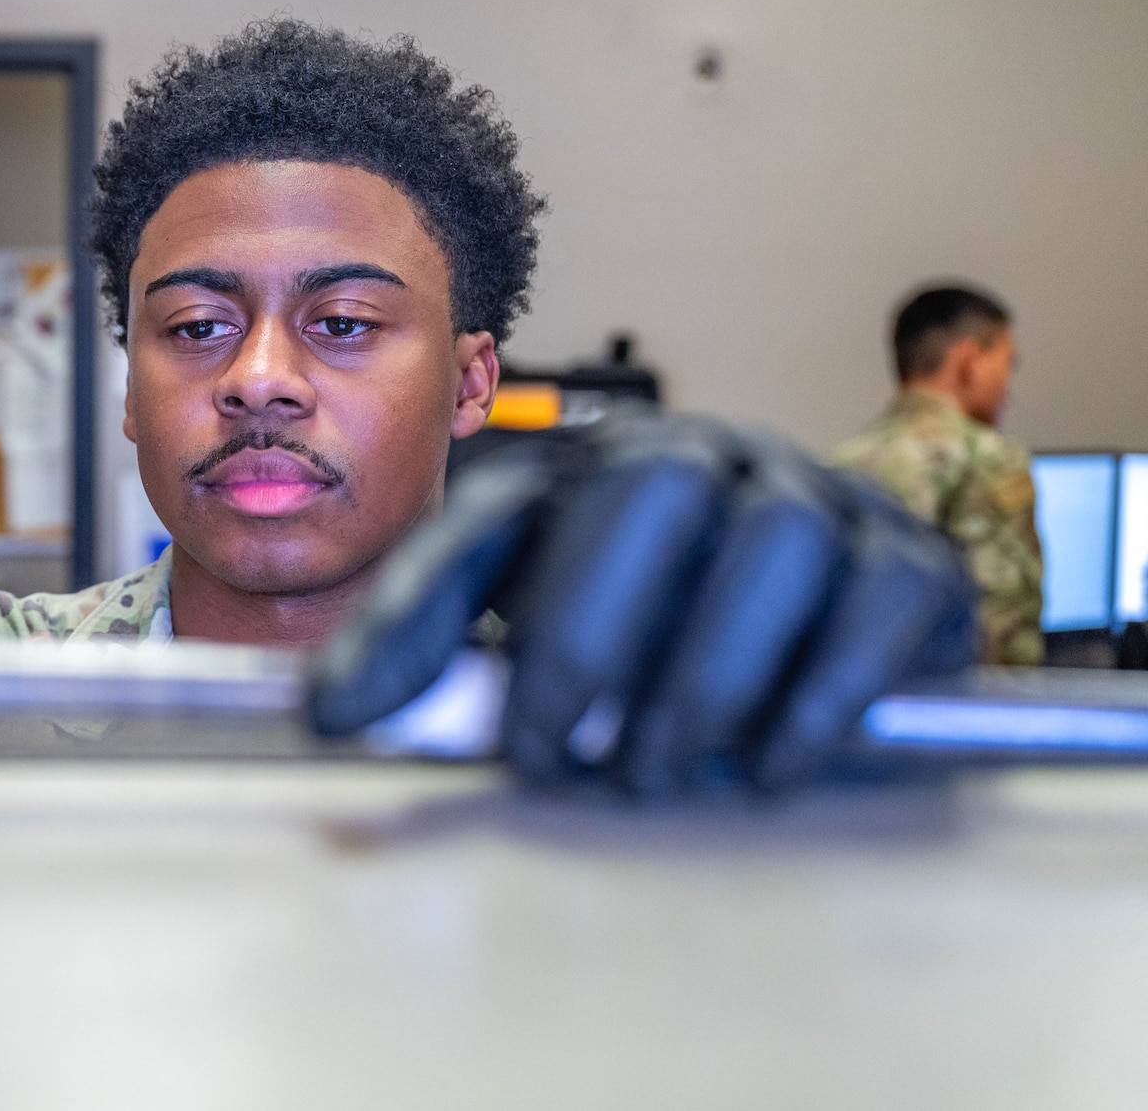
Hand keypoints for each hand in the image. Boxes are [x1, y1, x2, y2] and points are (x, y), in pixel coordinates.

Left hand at [308, 412, 976, 793]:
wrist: (820, 603)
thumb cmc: (652, 622)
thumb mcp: (526, 622)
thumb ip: (429, 653)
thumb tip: (327, 713)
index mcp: (584, 471)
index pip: (488, 516)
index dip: (415, 610)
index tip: (349, 716)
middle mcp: (698, 460)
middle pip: (647, 497)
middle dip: (587, 636)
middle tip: (553, 752)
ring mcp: (809, 498)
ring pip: (771, 547)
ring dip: (703, 675)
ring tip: (653, 770)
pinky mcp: (904, 559)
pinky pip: (877, 601)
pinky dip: (821, 691)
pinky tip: (768, 765)